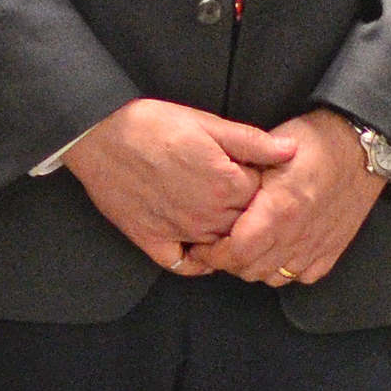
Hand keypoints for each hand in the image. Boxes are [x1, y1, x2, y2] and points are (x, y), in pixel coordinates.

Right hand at [62, 97, 290, 271]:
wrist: (99, 135)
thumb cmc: (152, 124)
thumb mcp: (208, 123)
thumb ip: (252, 142)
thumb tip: (291, 151)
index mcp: (226, 184)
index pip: (265, 198)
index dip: (266, 188)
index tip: (261, 179)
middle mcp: (207, 215)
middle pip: (246, 226)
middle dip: (253, 217)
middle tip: (248, 203)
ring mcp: (180, 232)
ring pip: (220, 249)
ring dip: (229, 240)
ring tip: (229, 223)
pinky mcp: (152, 241)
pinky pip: (184, 266)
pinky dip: (197, 263)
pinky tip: (202, 249)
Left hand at [191, 108, 388, 285]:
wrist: (360, 145)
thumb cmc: (313, 141)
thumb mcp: (267, 151)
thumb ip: (240, 180)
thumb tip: (214, 201)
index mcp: (278, 210)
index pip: (236, 253)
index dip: (213, 255)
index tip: (203, 247)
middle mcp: (298, 234)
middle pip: (251, 270)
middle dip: (229, 262)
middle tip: (221, 245)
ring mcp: (317, 245)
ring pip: (274, 278)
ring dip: (257, 267)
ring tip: (250, 248)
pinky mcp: (334, 249)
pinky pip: (303, 277)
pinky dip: (287, 269)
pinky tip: (281, 250)